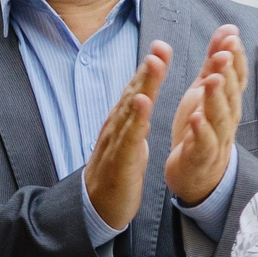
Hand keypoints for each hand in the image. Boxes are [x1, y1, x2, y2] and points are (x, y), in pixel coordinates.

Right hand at [84, 44, 169, 231]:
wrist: (95, 211)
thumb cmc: (114, 177)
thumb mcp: (127, 144)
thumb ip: (134, 121)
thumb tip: (141, 101)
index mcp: (121, 124)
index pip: (136, 92)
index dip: (149, 69)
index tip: (161, 47)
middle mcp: (115, 128)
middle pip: (133, 93)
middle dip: (148, 68)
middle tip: (160, 45)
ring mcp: (114, 143)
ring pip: (131, 110)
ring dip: (144, 85)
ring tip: (155, 63)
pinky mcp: (118, 162)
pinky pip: (129, 137)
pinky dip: (136, 118)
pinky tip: (143, 102)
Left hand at [162, 25, 244, 206]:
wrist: (196, 173)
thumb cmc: (202, 127)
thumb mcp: (205, 91)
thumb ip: (216, 62)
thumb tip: (229, 30)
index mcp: (227, 100)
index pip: (237, 76)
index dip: (235, 57)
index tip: (230, 37)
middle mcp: (227, 117)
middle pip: (231, 93)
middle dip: (228, 72)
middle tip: (222, 54)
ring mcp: (217, 138)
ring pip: (220, 117)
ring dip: (217, 98)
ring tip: (211, 80)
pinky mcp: (202, 157)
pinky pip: (204, 143)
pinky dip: (202, 131)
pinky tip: (195, 118)